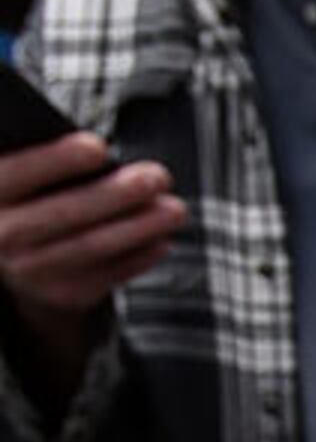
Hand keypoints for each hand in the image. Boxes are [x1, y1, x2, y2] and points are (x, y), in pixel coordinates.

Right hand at [0, 133, 180, 325]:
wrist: (16, 259)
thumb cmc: (31, 199)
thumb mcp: (24, 178)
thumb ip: (46, 163)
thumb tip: (98, 149)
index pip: (20, 172)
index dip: (57, 160)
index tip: (98, 148)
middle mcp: (4, 234)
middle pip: (66, 213)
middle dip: (117, 194)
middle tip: (158, 176)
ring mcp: (33, 269)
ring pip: (93, 246)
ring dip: (140, 227)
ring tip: (173, 209)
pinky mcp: (64, 293)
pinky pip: (109, 274)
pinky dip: (139, 257)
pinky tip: (161, 240)